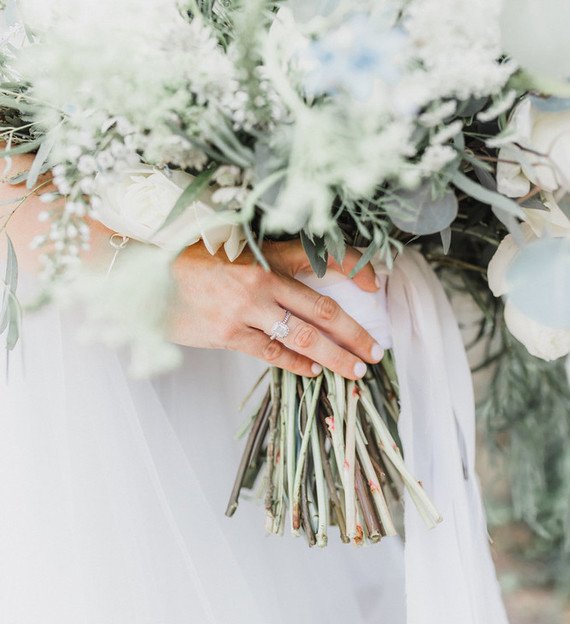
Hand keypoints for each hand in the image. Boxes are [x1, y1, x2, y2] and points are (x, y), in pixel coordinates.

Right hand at [170, 239, 383, 378]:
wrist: (141, 277)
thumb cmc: (188, 262)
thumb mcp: (232, 252)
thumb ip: (267, 266)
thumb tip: (301, 290)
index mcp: (264, 255)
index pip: (321, 259)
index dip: (354, 270)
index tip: (377, 285)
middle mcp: (260, 281)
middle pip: (321, 309)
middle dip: (353, 333)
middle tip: (374, 351)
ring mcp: (245, 309)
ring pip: (303, 337)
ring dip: (334, 356)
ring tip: (354, 369)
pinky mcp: (227, 334)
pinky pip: (272, 353)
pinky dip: (296, 364)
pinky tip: (313, 371)